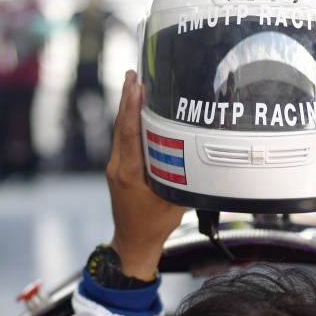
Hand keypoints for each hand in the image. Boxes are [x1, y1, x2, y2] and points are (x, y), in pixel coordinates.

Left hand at [106, 70, 184, 278]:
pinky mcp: (118, 169)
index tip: (136, 86)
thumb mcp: (175, 200)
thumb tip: (200, 154)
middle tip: (134, 73)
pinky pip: (122, 140)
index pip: (129, 134)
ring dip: (127, 107)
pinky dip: (129, 122)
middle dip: (127, 98)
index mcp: (129, 173)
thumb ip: (183, 176)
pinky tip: (136, 109)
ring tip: (133, 82)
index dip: (133, 108)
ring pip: (120, 131)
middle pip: (121, 125)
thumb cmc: (154, 225)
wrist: (133, 243)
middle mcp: (118, 167)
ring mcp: (115, 167)